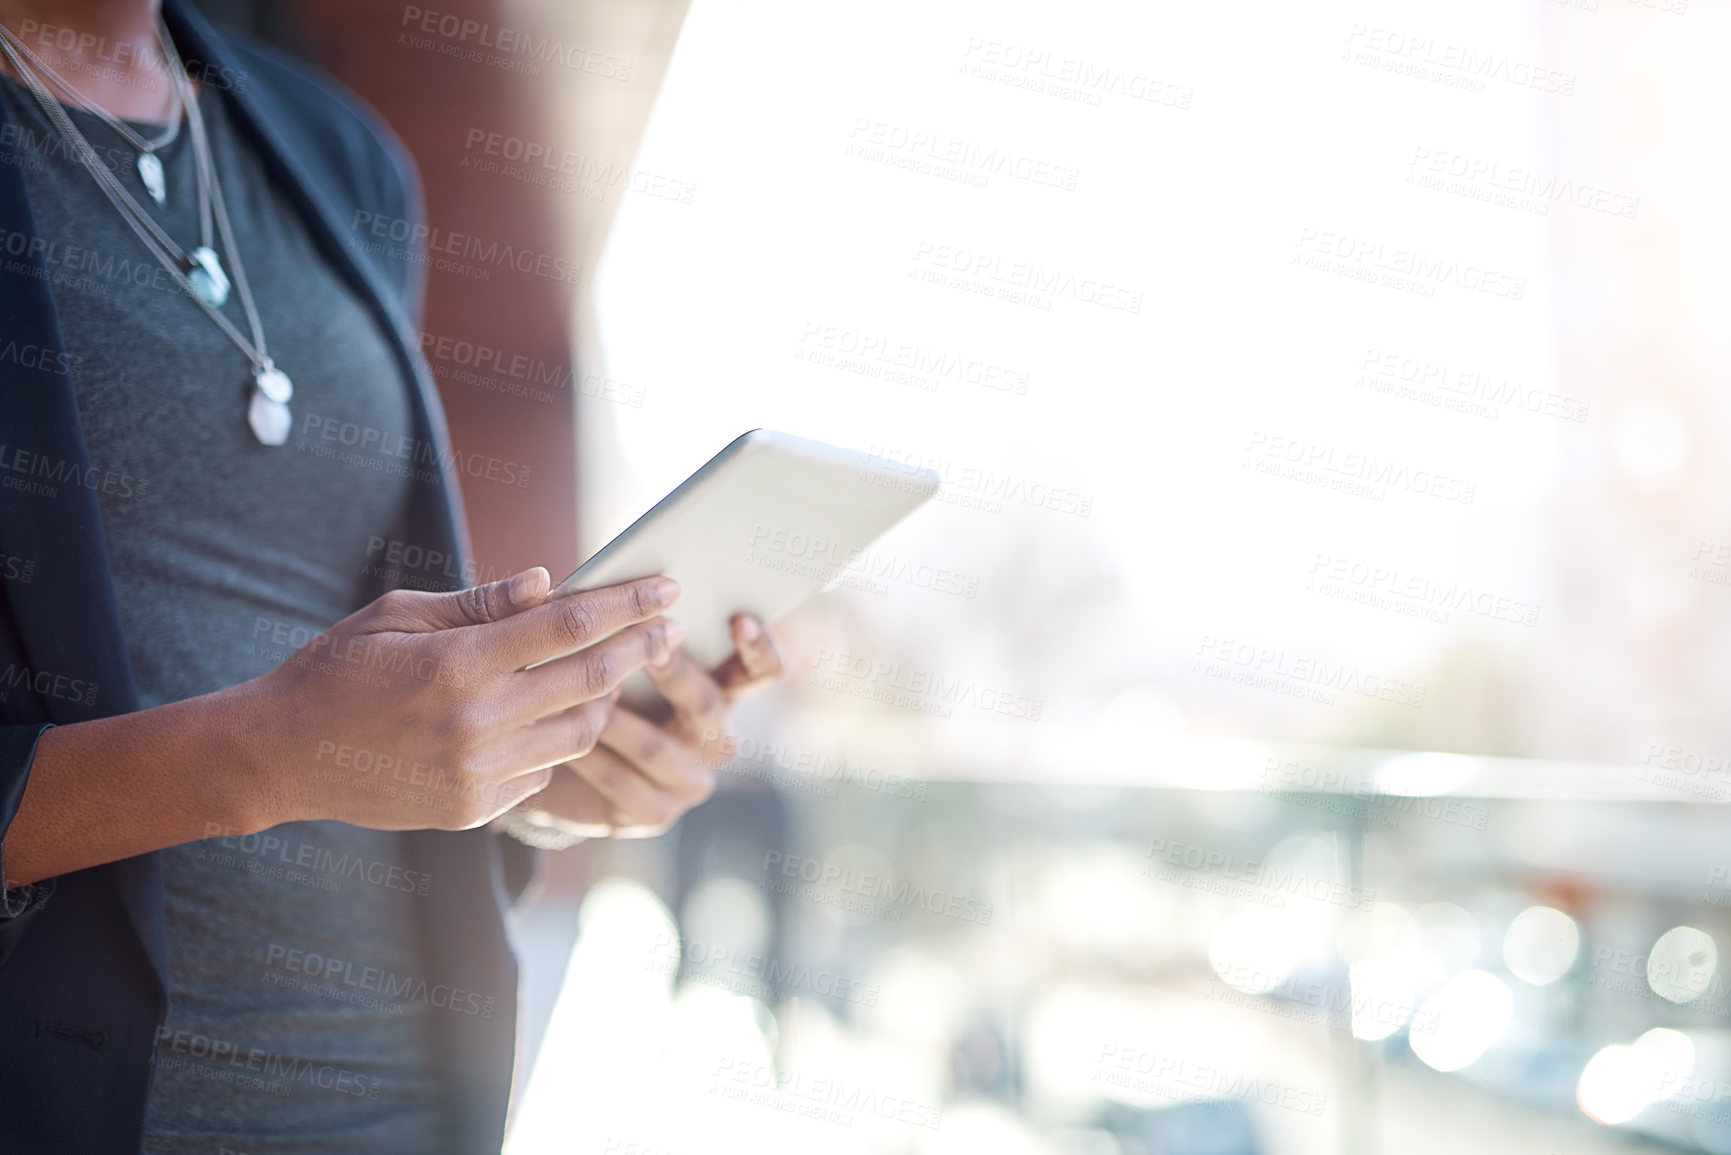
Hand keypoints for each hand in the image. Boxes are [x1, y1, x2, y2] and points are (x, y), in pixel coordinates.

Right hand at [241, 567, 684, 831]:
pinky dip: (556, 740)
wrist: (280, 757)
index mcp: (458, 663)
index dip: (626, 604)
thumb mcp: (396, 616)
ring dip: (604, 698)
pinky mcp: (475, 808)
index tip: (667, 589)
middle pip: (590, 679)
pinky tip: (544, 717)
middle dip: (640, 648)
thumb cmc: (336, 670)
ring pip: (580, 732)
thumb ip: (478, 603)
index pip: (568, 625)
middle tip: (670, 626)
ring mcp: (479, 772)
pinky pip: (544, 770)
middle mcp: (477, 721)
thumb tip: (549, 582)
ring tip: (611, 670)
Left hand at [521, 613, 784, 837]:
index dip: (759, 647)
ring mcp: (689, 780)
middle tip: (648, 648)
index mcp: (719, 690)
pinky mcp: (654, 813)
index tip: (739, 619)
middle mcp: (714, 737)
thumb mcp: (602, 649)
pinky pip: (622, 782)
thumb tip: (574, 580)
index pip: (761, 671)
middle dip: (675, 674)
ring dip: (617, 718)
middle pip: (709, 704)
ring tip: (583, 693)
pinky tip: (566, 739)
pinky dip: (592, 757)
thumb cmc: (585, 687)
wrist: (548, 760)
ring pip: (658, 747)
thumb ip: (606, 618)